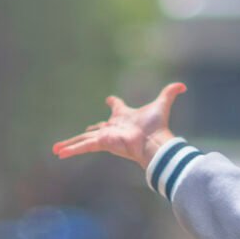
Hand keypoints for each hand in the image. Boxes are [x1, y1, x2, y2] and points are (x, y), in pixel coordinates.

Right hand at [53, 82, 186, 168]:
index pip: (117, 109)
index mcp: (124, 117)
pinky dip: (71, 149)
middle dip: (85, 134)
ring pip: (83, 141)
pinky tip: (59, 153)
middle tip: (80, 134)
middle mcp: (113, 128)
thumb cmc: (157, 126)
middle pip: (94, 130)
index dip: (114, 103)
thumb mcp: (162, 104)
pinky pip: (83, 146)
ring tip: (55, 150)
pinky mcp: (101, 143)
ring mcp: (105, 137)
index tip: (109, 100)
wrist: (154, 142)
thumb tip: (183, 85)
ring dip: (69, 144)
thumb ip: (170, 93)